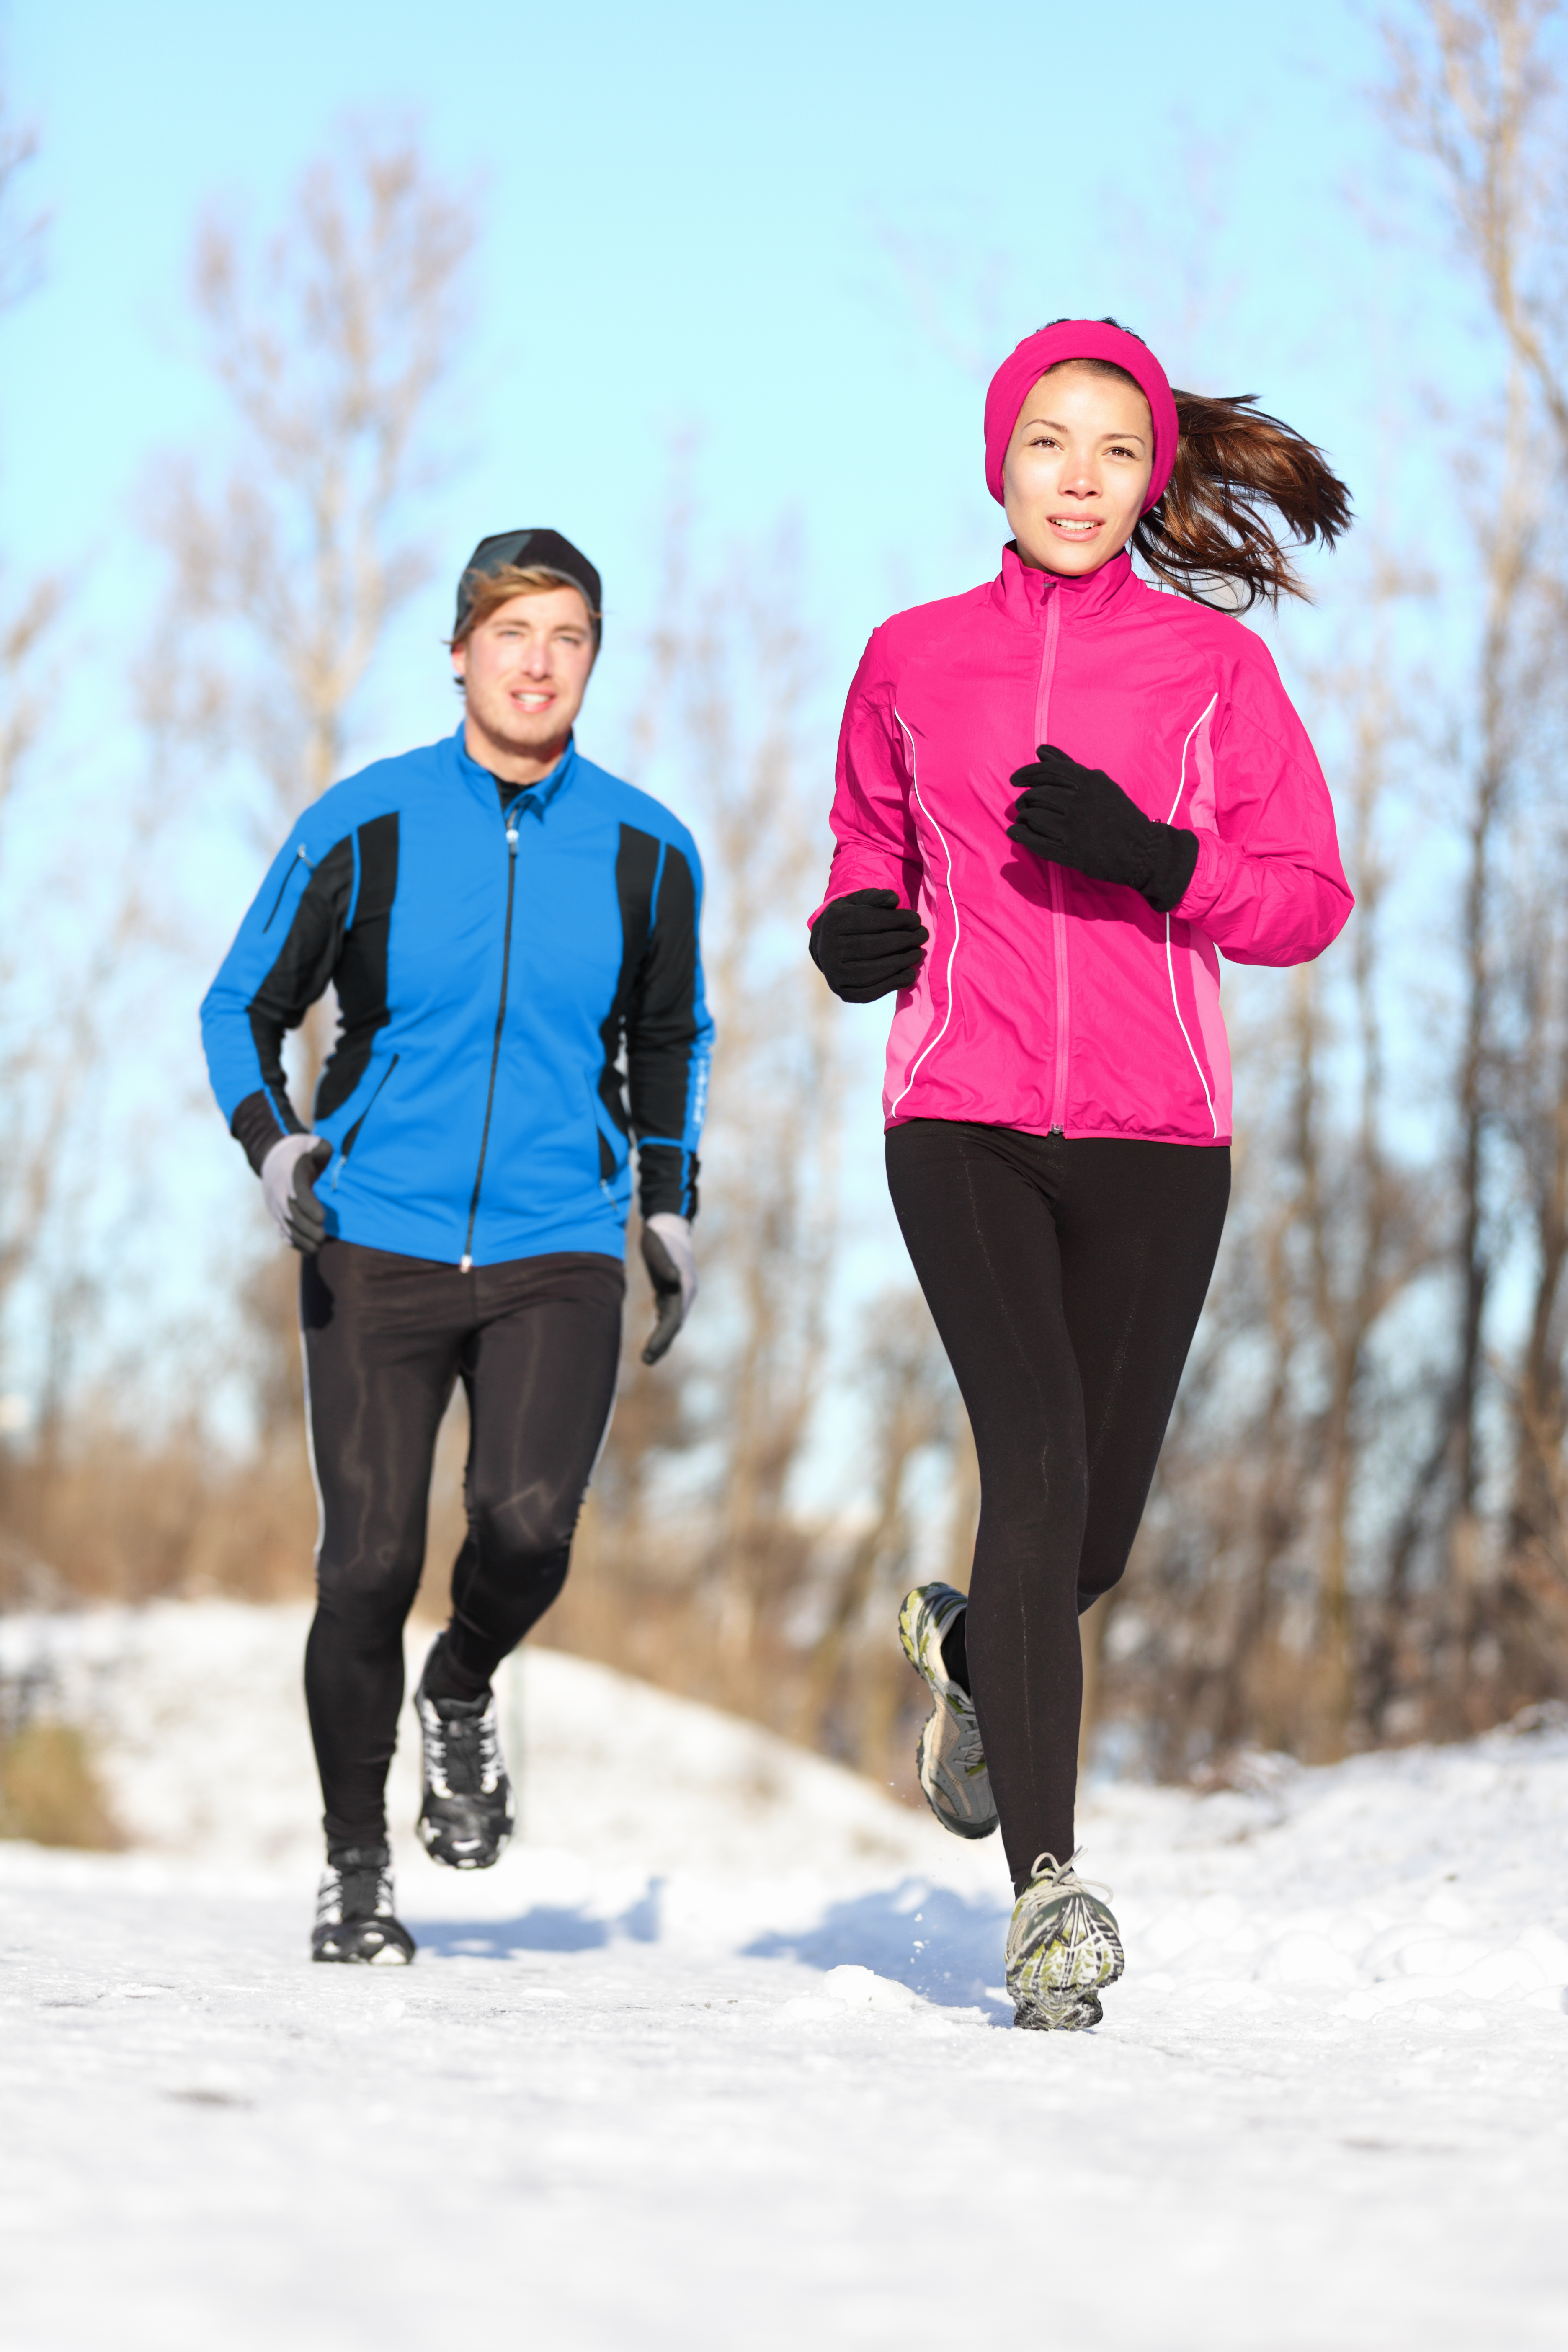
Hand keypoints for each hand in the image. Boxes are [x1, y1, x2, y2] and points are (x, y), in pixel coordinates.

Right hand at [261, 1134, 331, 1254]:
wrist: (273, 1159)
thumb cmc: (300, 1152)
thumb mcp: (312, 1144)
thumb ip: (321, 1149)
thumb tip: (325, 1155)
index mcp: (290, 1175)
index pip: (297, 1193)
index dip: (309, 1207)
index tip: (322, 1218)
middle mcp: (279, 1193)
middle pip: (291, 1215)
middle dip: (307, 1229)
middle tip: (323, 1237)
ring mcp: (276, 1206)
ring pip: (286, 1227)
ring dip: (302, 1240)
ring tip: (318, 1247)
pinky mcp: (275, 1215)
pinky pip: (283, 1232)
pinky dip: (295, 1243)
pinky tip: (309, 1250)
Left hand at [641, 1213, 695, 1365]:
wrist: (668, 1224)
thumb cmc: (659, 1235)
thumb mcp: (656, 1246)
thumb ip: (664, 1263)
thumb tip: (674, 1280)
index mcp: (683, 1285)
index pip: (674, 1318)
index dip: (663, 1336)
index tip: (650, 1351)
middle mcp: (685, 1292)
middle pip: (675, 1324)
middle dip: (662, 1343)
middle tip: (646, 1360)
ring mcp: (680, 1292)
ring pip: (673, 1321)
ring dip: (663, 1339)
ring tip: (648, 1357)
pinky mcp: (672, 1290)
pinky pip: (668, 1314)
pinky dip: (662, 1328)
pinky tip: (654, 1340)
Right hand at [809, 888, 928, 1002]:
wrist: (829, 947)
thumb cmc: (852, 920)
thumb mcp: (860, 902)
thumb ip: (876, 897)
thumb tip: (894, 899)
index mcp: (833, 922)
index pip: (869, 920)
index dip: (897, 920)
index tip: (916, 920)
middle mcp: (828, 949)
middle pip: (872, 946)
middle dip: (903, 940)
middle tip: (922, 936)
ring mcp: (834, 974)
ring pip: (872, 970)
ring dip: (901, 962)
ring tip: (917, 953)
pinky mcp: (844, 993)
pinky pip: (872, 992)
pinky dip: (894, 984)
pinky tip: (909, 973)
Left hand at [1008, 745, 1197, 913]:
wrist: (1142, 849)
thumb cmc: (1119, 814)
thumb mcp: (1099, 784)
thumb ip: (1068, 766)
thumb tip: (1041, 750)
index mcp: (1089, 781)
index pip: (1048, 771)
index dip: (1026, 773)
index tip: (1015, 779)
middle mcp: (1080, 802)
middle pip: (1037, 794)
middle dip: (1025, 799)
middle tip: (1024, 804)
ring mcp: (1074, 828)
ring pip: (1033, 816)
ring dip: (1023, 817)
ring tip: (1023, 819)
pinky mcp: (1070, 852)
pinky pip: (1035, 841)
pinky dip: (1020, 835)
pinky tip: (1016, 833)